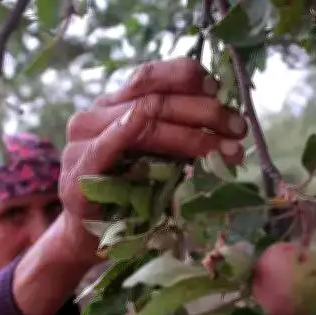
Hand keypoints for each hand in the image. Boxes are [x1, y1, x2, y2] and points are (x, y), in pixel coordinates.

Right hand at [58, 57, 247, 221]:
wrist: (90, 238)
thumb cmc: (127, 196)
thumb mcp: (157, 159)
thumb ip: (177, 134)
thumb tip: (227, 120)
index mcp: (116, 105)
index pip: (151, 76)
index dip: (187, 77)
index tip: (221, 90)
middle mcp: (96, 116)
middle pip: (155, 99)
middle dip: (204, 112)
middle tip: (239, 128)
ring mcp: (82, 143)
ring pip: (141, 120)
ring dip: (190, 134)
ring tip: (228, 150)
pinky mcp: (77, 175)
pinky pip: (102, 148)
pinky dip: (123, 132)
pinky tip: (142, 124)